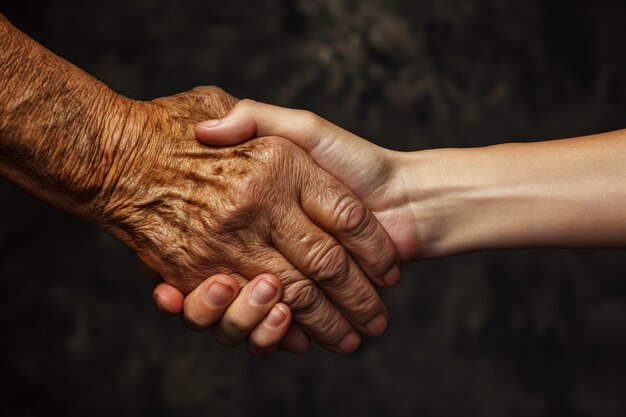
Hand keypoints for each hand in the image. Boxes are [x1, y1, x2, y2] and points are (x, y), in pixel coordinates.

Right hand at [97, 88, 398, 352]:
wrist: (412, 198)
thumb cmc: (358, 159)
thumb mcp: (303, 130)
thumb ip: (257, 118)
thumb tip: (205, 127)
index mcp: (255, 215)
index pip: (205, 244)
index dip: (181, 259)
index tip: (158, 275)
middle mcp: (263, 249)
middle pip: (223, 290)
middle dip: (212, 302)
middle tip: (200, 295)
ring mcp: (281, 276)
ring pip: (249, 314)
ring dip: (247, 322)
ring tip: (254, 310)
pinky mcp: (304, 300)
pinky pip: (278, 329)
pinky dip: (276, 337)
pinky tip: (284, 336)